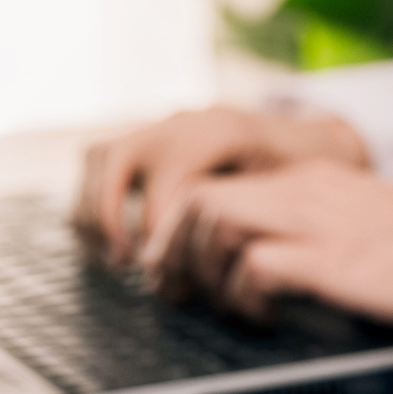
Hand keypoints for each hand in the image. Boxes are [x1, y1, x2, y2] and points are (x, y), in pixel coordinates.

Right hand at [74, 106, 368, 265]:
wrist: (302, 142)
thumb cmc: (298, 175)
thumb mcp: (290, 190)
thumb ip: (250, 217)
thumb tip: (214, 262)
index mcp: (219, 131)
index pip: (167, 182)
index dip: (156, 232)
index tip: (160, 271)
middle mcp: (181, 123)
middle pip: (116, 160)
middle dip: (109, 217)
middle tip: (124, 263)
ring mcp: (159, 127)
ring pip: (98, 158)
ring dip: (92, 211)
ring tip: (110, 258)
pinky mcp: (146, 141)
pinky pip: (97, 163)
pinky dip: (90, 204)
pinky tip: (106, 246)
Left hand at [141, 160, 392, 328]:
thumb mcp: (370, 229)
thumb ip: (321, 234)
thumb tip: (275, 268)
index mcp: (314, 179)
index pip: (215, 183)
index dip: (179, 228)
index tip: (177, 267)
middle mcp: (307, 190)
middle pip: (196, 197)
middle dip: (170, 249)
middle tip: (174, 292)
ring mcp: (319, 222)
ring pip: (211, 219)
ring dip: (198, 267)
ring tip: (213, 303)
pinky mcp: (336, 261)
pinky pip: (255, 266)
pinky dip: (244, 294)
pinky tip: (265, 315)